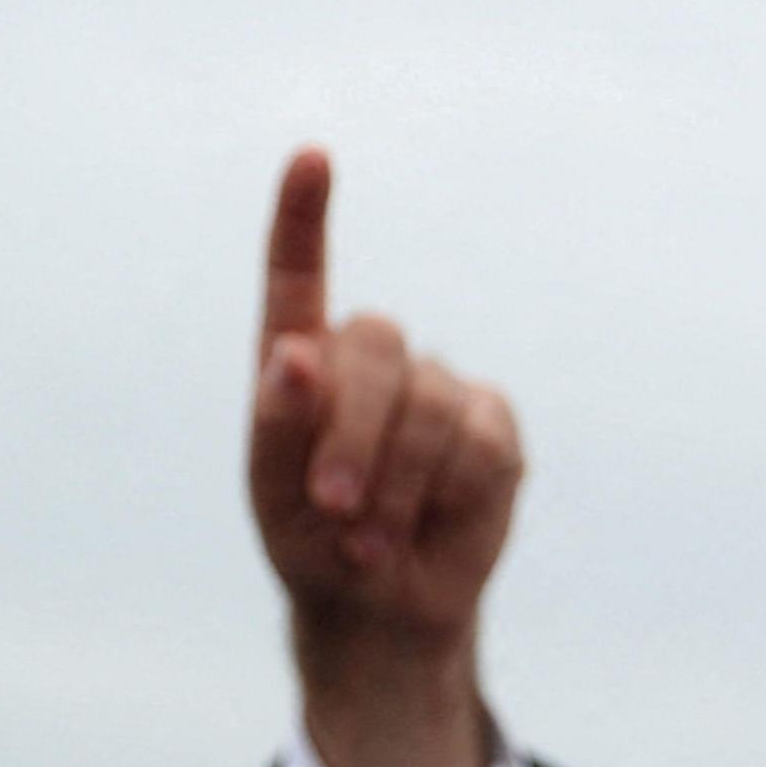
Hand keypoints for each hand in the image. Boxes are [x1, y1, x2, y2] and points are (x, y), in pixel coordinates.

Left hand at [245, 146, 522, 766]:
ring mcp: (440, 389)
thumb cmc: (313, 545)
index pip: (297, 273)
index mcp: (303, 360)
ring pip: (431, 402)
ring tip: (371, 540)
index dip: (303, 214)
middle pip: (375, 341)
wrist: (383, 609)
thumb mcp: (271, 497)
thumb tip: (293, 356)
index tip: (312, 157)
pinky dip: (448, 493)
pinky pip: (481, 442)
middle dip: (355, 429)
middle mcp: (373, 361)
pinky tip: (430, 524)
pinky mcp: (494, 428)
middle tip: (334, 505)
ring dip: (398, 480)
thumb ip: (275, 428)